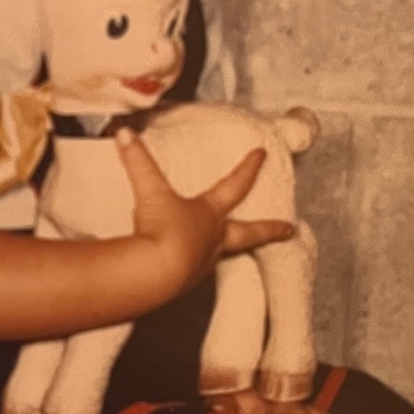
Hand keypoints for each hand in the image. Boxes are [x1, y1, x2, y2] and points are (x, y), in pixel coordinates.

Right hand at [115, 132, 293, 291]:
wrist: (155, 272)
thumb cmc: (161, 231)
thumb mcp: (149, 190)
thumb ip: (137, 160)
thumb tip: (124, 132)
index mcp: (209, 214)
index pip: (235, 185)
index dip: (249, 167)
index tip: (263, 154)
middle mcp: (213, 238)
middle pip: (249, 232)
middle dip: (270, 229)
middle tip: (289, 230)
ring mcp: (203, 262)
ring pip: (222, 253)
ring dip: (227, 248)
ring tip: (224, 248)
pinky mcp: (187, 281)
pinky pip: (194, 270)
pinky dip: (192, 264)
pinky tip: (182, 265)